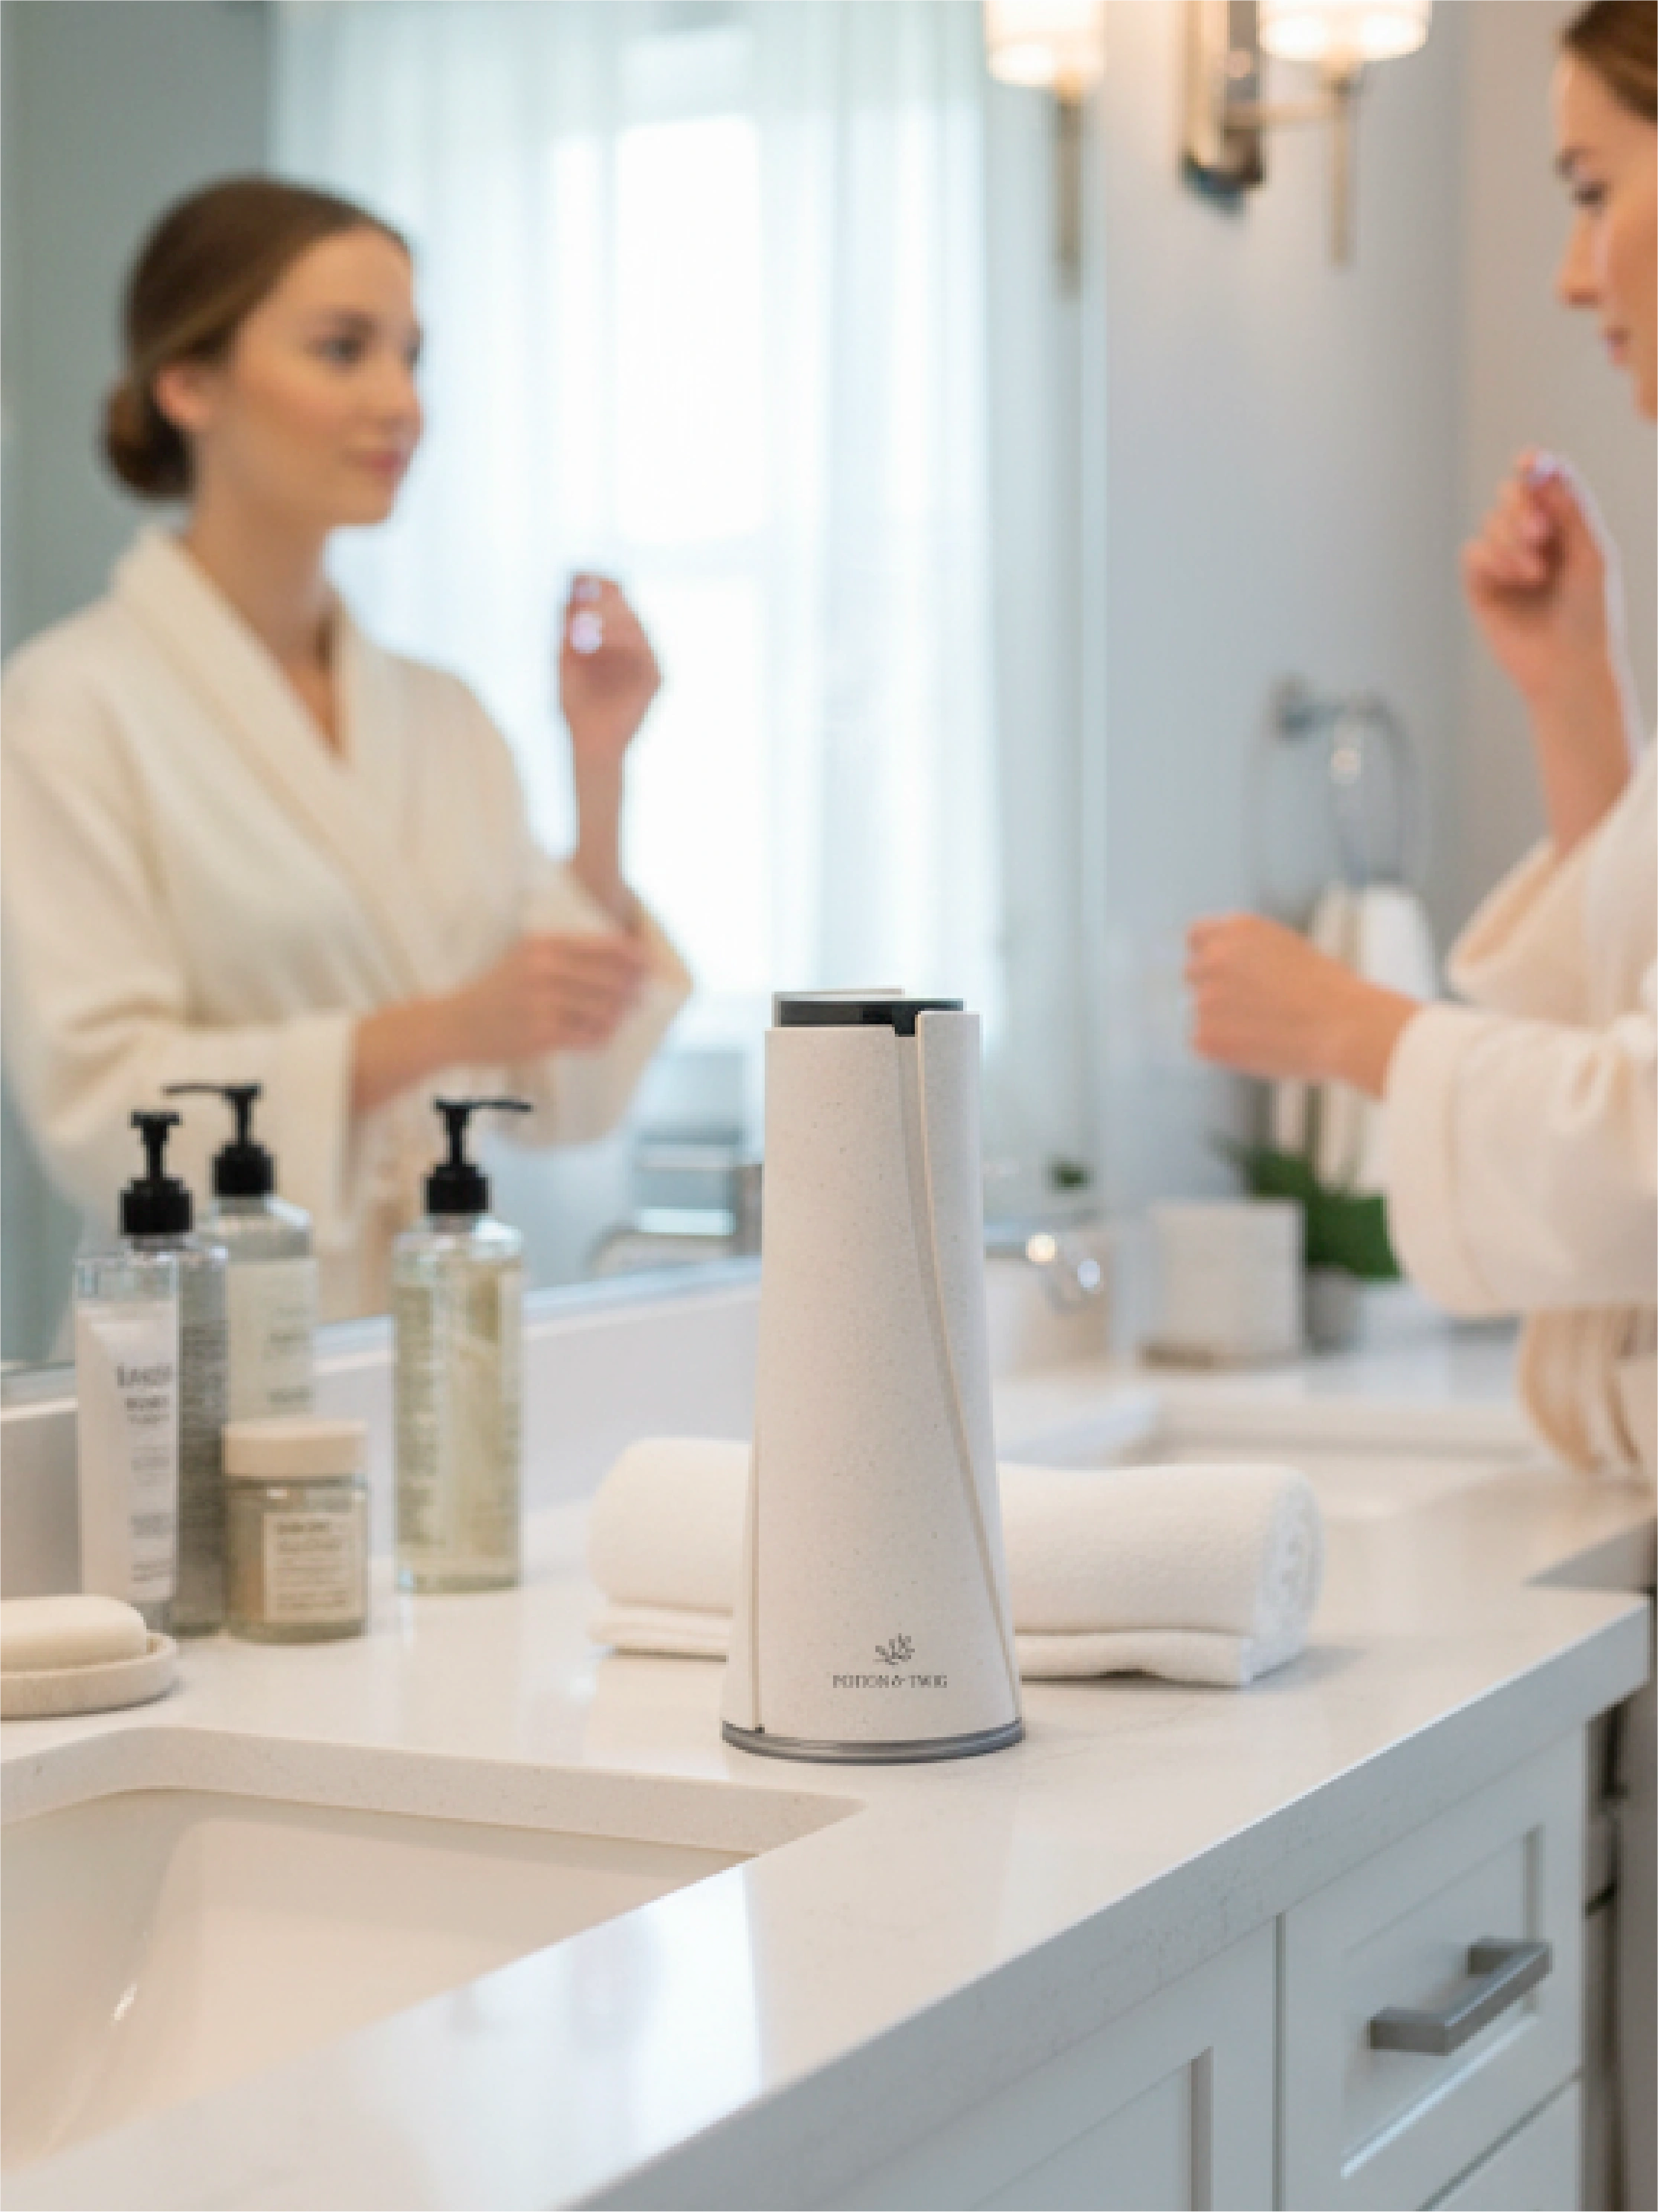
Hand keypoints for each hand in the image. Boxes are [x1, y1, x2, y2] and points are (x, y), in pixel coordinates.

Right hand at [445, 932, 648, 1063]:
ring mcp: (544, 1004)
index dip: (635, 957)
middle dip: (633, 990)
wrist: (455, 1024)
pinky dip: (603, 1036)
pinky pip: (590, 1037)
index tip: (650, 966)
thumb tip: (623, 961)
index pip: (606, 946)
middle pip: (612, 979)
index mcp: (544, 944)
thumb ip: (567, 954)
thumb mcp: (525, 956)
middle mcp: (545, 970)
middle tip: (641, 998)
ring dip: (620, 1015)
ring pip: (605, 1010)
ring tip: (623, 1017)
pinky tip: (604, 1035)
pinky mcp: (542, 1035)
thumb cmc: (498, 990)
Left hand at [559, 575, 661, 768]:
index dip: (597, 584)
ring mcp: (646, 658)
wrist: (589, 743)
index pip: (612, 598)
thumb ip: (568, 627)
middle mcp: (633, 643)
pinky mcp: (655, 676)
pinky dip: (621, 639)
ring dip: (609, 617)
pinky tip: (599, 637)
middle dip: (602, 598)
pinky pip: (642, 648)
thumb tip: (568, 591)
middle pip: (626, 606)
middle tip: (579, 596)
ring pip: (635, 623)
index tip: (577, 575)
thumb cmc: (575, 703)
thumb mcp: (565, 658)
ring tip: (582, 618)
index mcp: (612, 635)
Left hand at [1186, 914, 1417, 1097]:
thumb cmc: (1331, 992)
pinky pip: (1203, 1043)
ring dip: (1224, 1022)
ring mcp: (1205, 997)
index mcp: (1237, 929)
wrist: (1346, 1027)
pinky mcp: (1205, 1036)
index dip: (1209, 957)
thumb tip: (1223, 972)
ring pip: (1201, 1012)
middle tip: (1254, 1010)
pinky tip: (1260, 1048)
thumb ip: (1249, 954)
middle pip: (1193, 975)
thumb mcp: (1288, 950)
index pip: (1197, 938)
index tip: (1225, 976)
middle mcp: (1214, 957)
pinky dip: (1225, 1050)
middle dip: (1215, 990)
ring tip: (1268, 1030)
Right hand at [1462, 452, 1622, 706]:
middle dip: (1522, 507)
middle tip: (1541, 532)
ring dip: (1512, 541)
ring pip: (1491, 523)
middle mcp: (1533, 541)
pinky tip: (1517, 579)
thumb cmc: (1591, 613)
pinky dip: (1494, 558)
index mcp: (1564, 528)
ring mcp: (1504, 563)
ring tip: (1536, 573)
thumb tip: (1546, 465)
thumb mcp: (1590, 553)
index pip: (1543, 485)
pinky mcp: (1481, 586)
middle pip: (1511, 496)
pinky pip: (1473, 552)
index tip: (1528, 459)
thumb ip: (1571, 508)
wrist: (1568, 666)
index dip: (1534, 467)